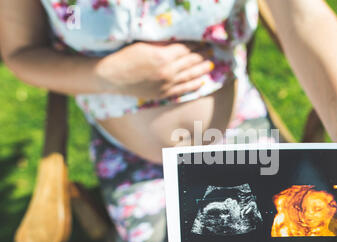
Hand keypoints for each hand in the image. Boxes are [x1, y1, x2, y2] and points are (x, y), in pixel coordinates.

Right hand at [94, 41, 213, 99]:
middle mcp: (167, 71)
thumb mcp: (145, 46)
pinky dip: (193, 85)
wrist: (114, 77)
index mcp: (163, 56)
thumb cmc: (127, 57)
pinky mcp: (163, 94)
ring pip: (189, 76)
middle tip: (212, 52)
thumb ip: (163, 45)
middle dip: (202, 56)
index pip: (185, 49)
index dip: (195, 46)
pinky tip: (201, 82)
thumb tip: (178, 43)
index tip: (202, 43)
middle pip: (190, 62)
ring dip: (201, 70)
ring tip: (210, 65)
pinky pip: (182, 90)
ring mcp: (166, 84)